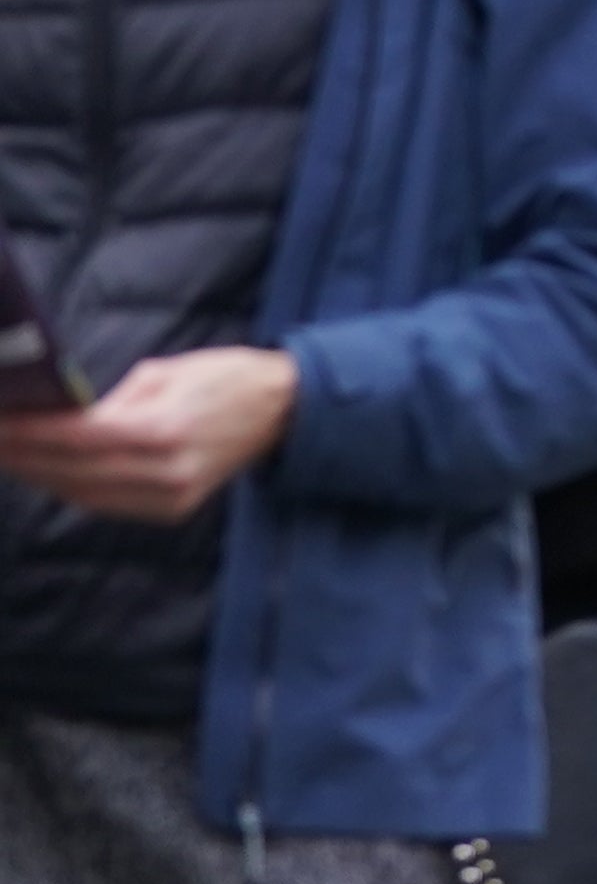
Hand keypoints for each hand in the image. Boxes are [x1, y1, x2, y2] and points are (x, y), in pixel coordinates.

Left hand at [0, 345, 298, 523]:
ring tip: (7, 457)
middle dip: (23, 457)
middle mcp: (168, 472)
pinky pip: (107, 504)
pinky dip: (71, 488)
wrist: (282, 412)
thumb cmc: (222, 379)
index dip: (30, 434)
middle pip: (74, 472)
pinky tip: (47, 472)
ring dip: (40, 476)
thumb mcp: (162, 373)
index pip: (79, 438)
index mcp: (166, 430)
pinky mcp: (173, 510)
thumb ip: (109, 403)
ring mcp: (172, 497)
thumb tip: (57, 417)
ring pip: (85, 495)